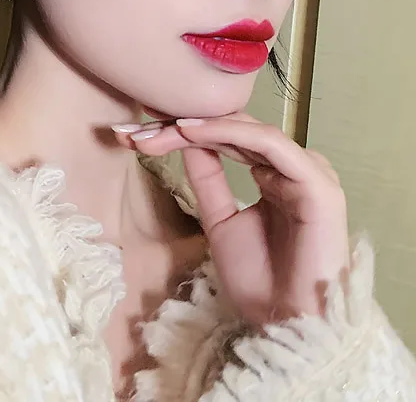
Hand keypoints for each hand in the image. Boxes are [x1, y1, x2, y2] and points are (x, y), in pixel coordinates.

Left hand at [117, 113, 349, 324]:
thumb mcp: (220, 220)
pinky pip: (268, 144)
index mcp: (277, 174)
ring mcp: (308, 172)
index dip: (183, 131)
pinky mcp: (316, 181)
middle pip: (234, 130)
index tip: (138, 133)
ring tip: (160, 127)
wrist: (285, 326)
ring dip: (200, 125)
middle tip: (137, 129)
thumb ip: (208, 178)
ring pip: (248, 130)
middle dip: (183, 126)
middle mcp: (294, 166)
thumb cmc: (259, 281)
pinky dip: (227, 132)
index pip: (228, 138)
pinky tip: (189, 132)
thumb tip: (184, 138)